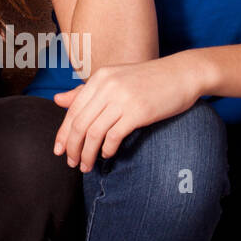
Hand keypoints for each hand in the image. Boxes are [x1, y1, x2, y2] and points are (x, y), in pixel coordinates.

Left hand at [51, 54, 205, 170]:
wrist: (183, 73)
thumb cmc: (149, 80)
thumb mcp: (115, 80)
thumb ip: (87, 91)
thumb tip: (57, 100)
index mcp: (100, 78)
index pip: (72, 110)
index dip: (63, 133)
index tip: (59, 150)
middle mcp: (107, 86)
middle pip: (79, 123)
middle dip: (72, 147)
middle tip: (71, 163)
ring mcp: (123, 98)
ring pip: (93, 133)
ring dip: (87, 154)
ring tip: (86, 166)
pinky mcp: (139, 112)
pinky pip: (114, 136)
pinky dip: (107, 149)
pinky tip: (107, 155)